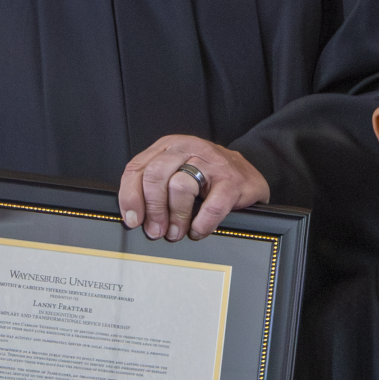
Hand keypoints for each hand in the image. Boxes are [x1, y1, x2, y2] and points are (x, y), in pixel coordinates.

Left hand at [119, 137, 268, 241]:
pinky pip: (211, 206)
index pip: (137, 168)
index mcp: (168, 147)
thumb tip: (135, 217)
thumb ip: (154, 187)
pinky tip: (198, 230)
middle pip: (155, 176)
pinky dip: (201, 223)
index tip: (133, 219)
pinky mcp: (232, 180)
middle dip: (152, 209)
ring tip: (176, 232)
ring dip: (175, 217)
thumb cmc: (208, 176)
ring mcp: (212, 162)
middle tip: (155, 230)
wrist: (248, 173)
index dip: (130, 197)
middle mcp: (188, 148)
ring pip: (180, 187)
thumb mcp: (177, 172)